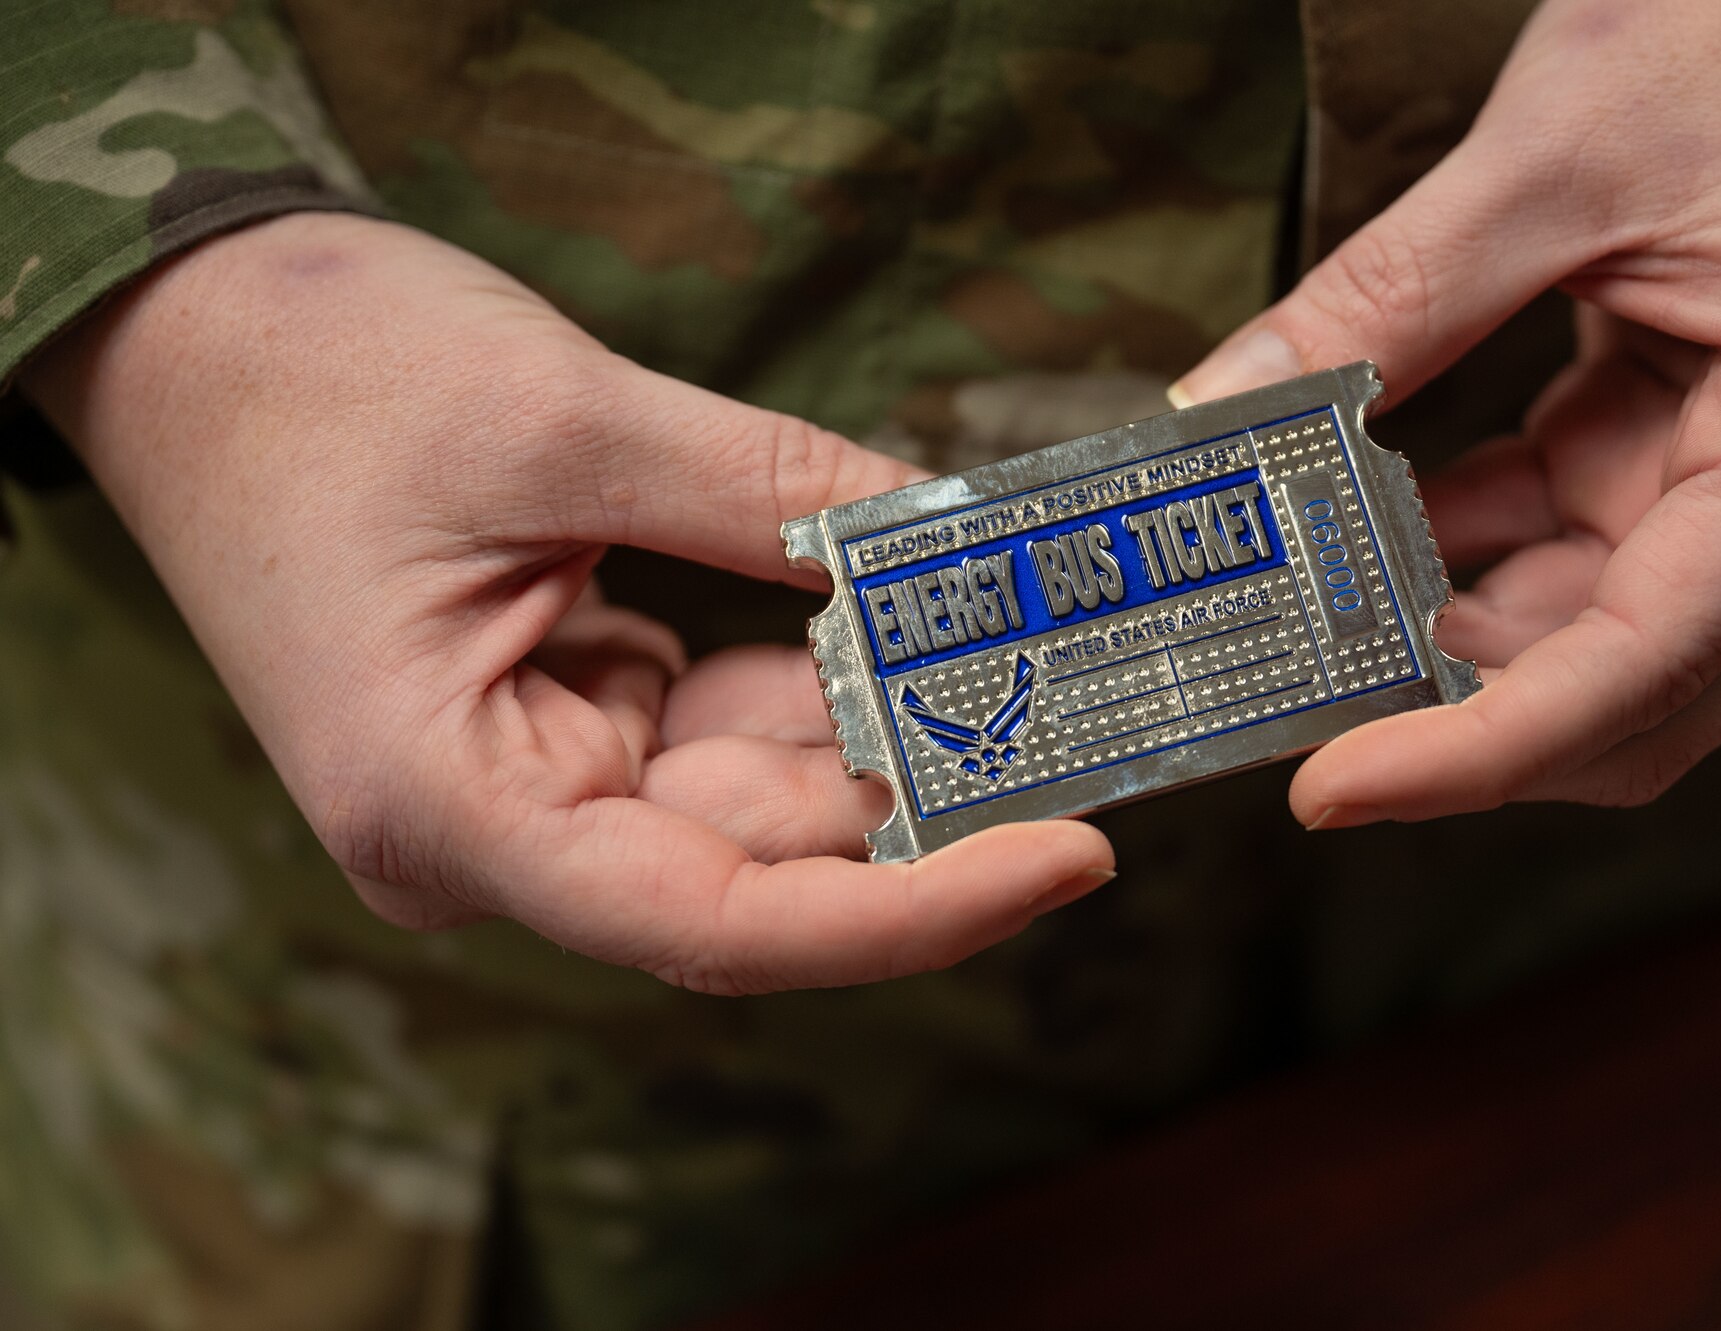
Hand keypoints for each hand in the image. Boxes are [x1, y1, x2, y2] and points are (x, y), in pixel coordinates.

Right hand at [24, 213, 1113, 993]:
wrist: (191, 326)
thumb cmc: (315, 375)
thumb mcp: (565, 420)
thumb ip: (772, 496)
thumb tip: (950, 544)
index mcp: (449, 808)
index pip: (718, 921)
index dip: (911, 910)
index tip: (1067, 855)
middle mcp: (496, 830)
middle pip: (754, 862)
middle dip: (926, 793)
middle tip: (1095, 719)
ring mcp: (533, 778)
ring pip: (753, 794)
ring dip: (887, 728)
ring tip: (1034, 655)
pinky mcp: (566, 720)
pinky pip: (720, 726)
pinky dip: (820, 677)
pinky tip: (920, 620)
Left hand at [1174, 0, 1720, 826]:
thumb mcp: (1546, 157)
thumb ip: (1384, 300)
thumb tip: (1219, 413)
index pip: (1646, 661)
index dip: (1481, 750)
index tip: (1332, 786)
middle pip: (1631, 702)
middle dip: (1459, 722)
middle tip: (1288, 712)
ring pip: (1591, 649)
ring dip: (1448, 642)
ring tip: (1302, 607)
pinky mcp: (1698, 470)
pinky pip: (1570, 563)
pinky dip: (1464, 563)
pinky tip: (1362, 531)